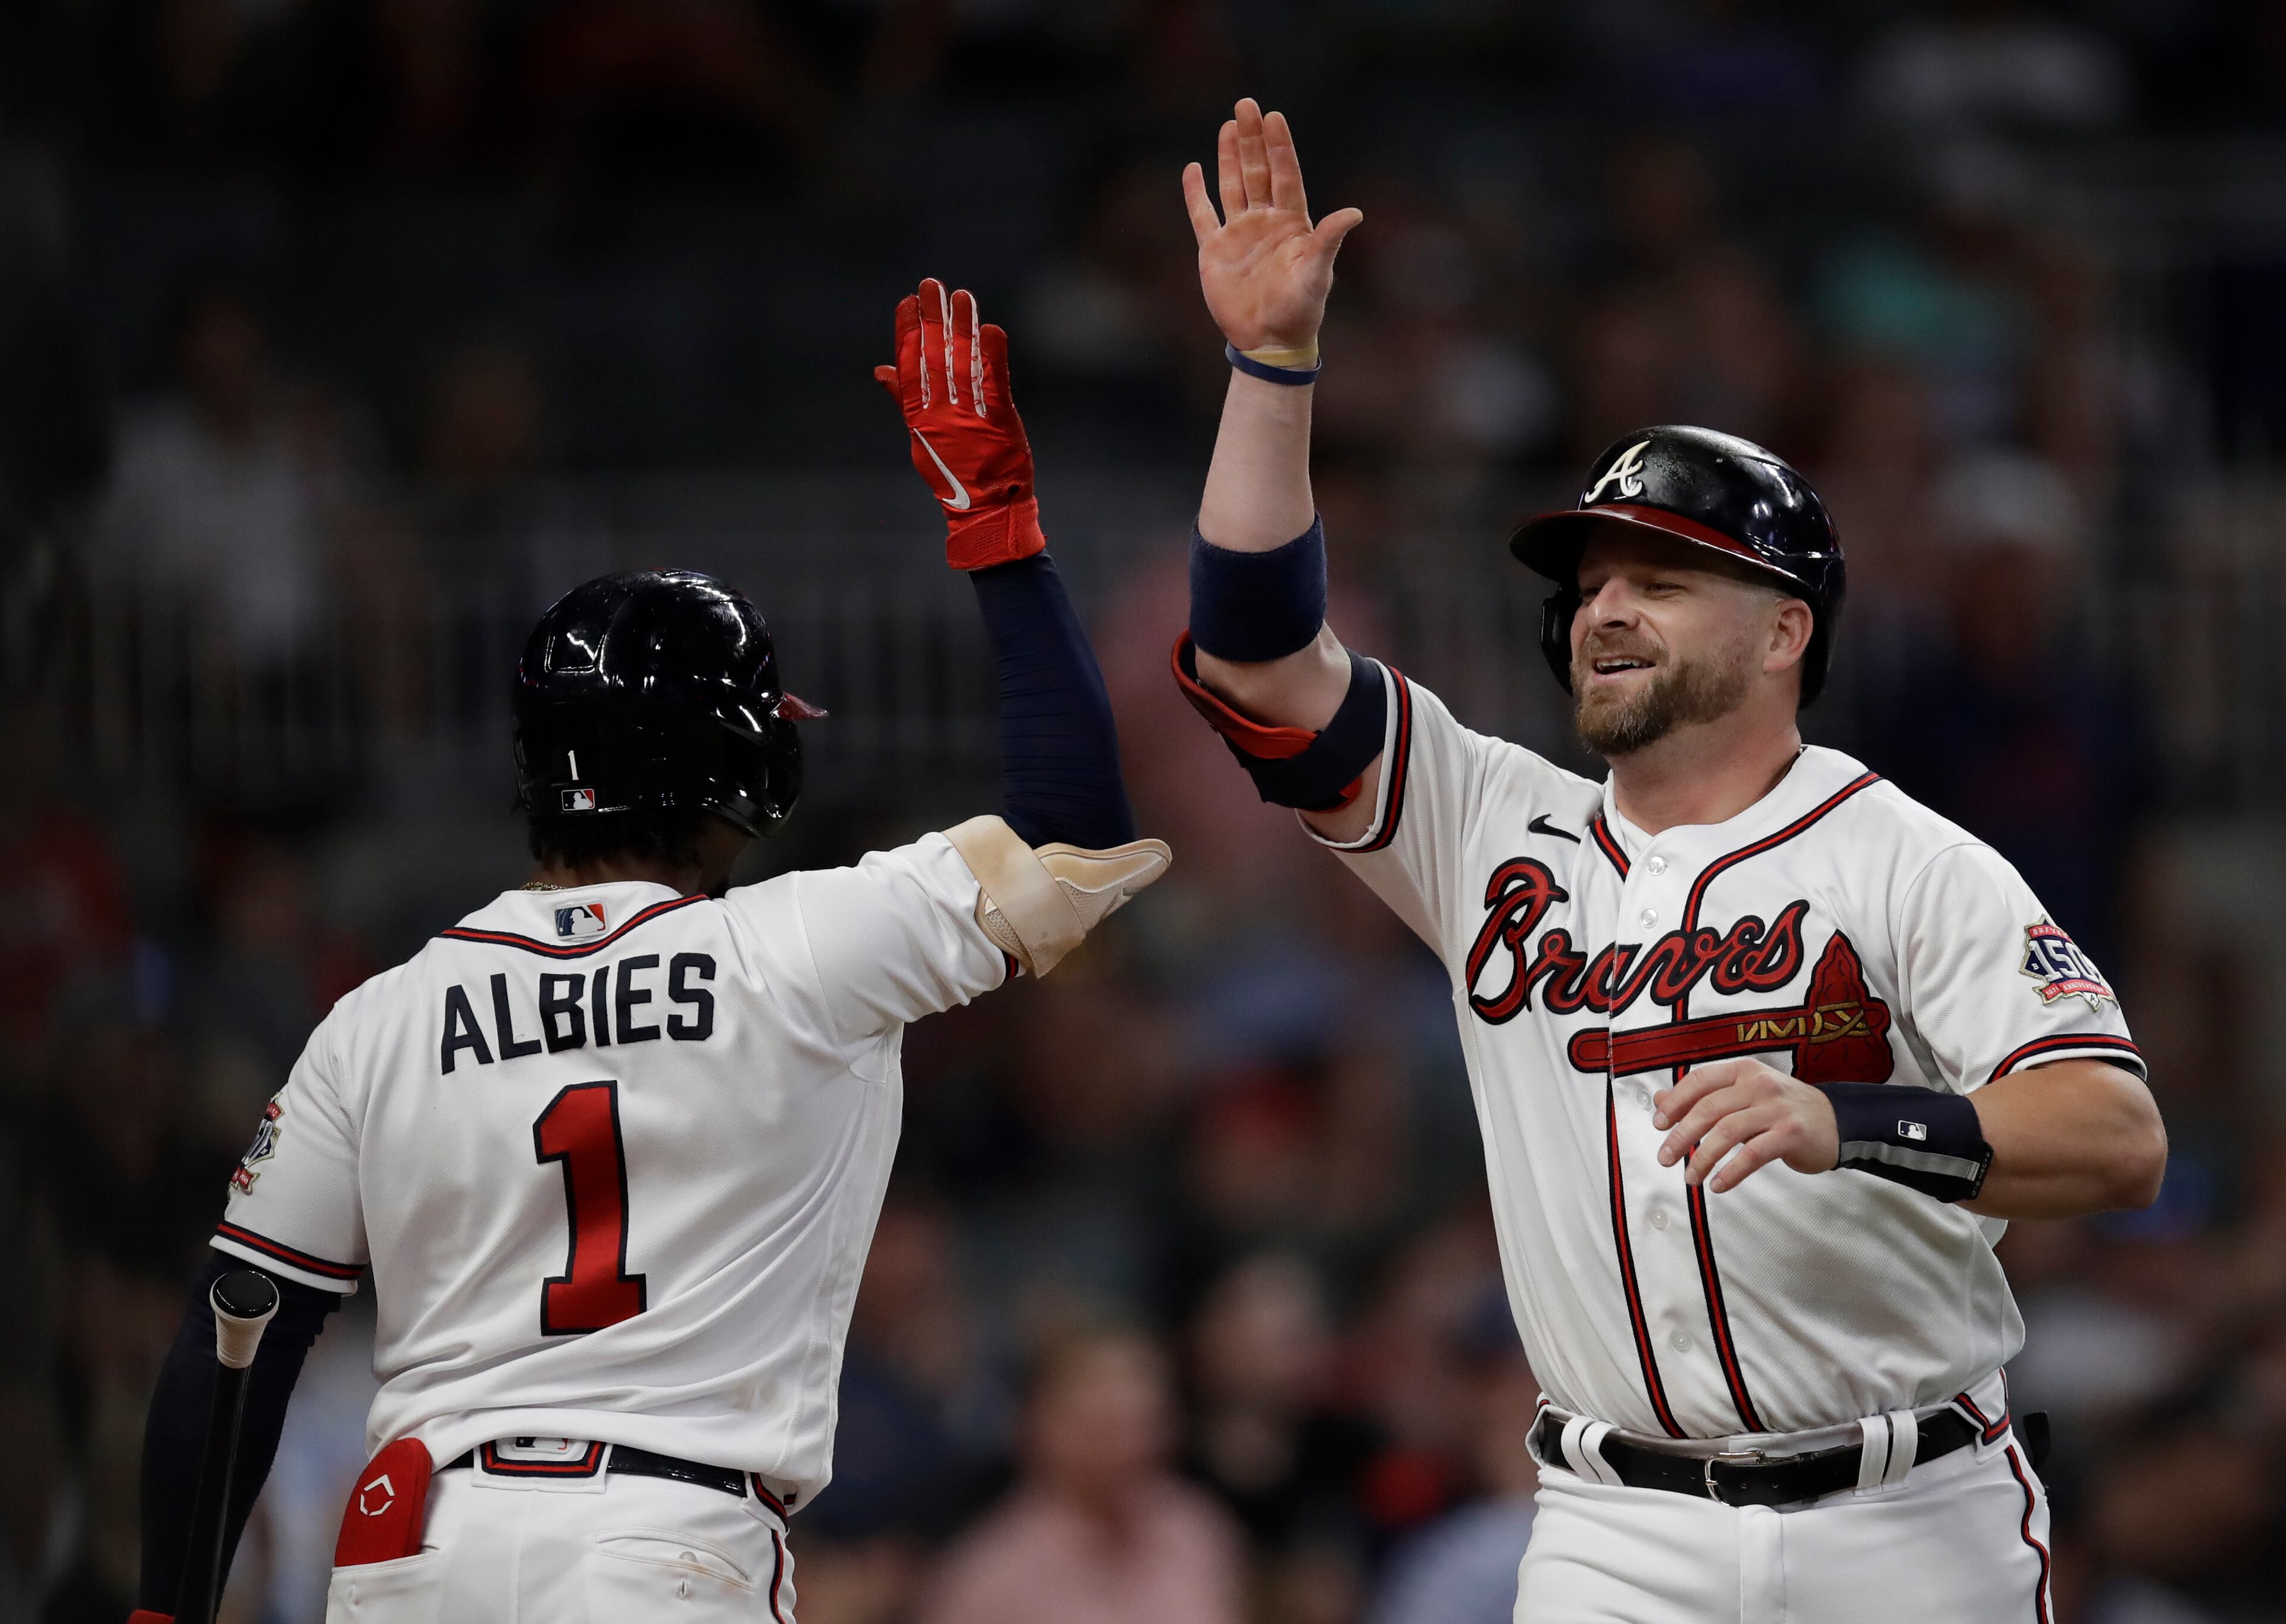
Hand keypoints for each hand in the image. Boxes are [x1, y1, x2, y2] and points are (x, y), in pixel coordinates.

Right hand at [875, 278, 1045, 571]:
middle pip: (934, 358)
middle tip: (931, 283)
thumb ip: (904, 400)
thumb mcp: (922, 438)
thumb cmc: (955, 475)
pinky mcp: (999, 423)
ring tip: (961, 295)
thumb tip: (881, 369)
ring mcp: (969, 418)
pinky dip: (992, 356)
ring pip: (962, 365)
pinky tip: (991, 329)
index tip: (906, 302)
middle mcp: (940, 415)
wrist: (986, 511)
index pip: (910, 366)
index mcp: (920, 418)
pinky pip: (995, 384)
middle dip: (932, 318)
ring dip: (961, 327)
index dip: (907, 332)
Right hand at [1183, 98, 1362, 353]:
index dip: (1280, 146)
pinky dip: (1196, 194)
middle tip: (1246, 105)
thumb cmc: (1300, 311)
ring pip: (1233, 185)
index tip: (1274, 117)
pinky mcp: (1215, 251)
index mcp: (1292, 223)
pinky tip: (1193, 169)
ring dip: (1229, 157)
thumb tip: (1354, 213)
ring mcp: (1239, 234)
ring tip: (1228, 125)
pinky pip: (1203, 215)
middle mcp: (1266, 222)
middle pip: (1258, 171)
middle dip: (1252, 139)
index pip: (1286, 175)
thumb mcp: (1317, 275)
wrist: (1270, 341)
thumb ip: (1328, 241)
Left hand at [1652, 1059, 1839, 1193]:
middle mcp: (1759, 1084)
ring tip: (1690, 1177)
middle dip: (1681, 1135)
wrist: (1837, 1122)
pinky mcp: (1791, 1133)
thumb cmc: (1784, 1110)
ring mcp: (1776, 1108)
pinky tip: (1717, 1184)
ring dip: (1702, 1157)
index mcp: (1743, 1071)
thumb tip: (1660, 1100)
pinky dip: (1731, 1172)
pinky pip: (1753, 1154)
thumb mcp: (1745, 1094)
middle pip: (1709, 1108)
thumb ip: (1705, 1096)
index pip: (1700, 1080)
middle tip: (1665, 1158)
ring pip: (1727, 1131)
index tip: (1658, 1125)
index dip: (1675, 1102)